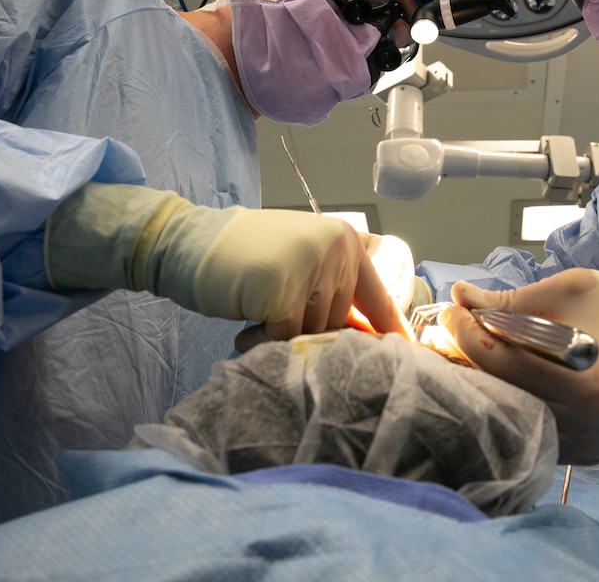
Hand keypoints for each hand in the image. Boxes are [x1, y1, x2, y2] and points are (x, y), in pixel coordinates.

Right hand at [45, 183, 405, 344]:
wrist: (188, 242)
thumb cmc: (244, 259)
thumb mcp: (300, 263)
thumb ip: (331, 289)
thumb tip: (368, 340)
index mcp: (346, 241)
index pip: (379, 297)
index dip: (390, 331)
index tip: (410, 356)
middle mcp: (337, 249)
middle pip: (341, 322)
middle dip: (308, 334)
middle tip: (271, 322)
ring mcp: (312, 266)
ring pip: (315, 332)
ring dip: (283, 338)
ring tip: (255, 318)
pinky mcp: (284, 289)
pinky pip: (286, 337)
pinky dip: (263, 343)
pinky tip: (244, 329)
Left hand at [441, 266, 598, 463]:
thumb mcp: (575, 290)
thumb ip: (515, 300)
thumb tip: (460, 295)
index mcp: (593, 385)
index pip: (512, 364)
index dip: (471, 335)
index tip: (452, 310)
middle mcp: (590, 428)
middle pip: (506, 395)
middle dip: (468, 362)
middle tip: (443, 332)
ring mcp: (586, 448)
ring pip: (514, 417)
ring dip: (484, 384)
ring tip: (461, 352)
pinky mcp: (583, 455)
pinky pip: (533, 427)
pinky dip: (510, 401)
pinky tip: (493, 376)